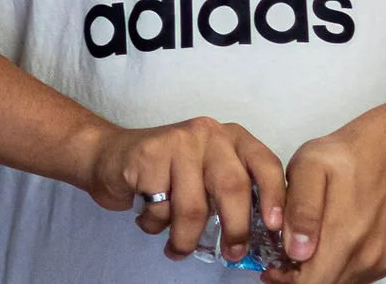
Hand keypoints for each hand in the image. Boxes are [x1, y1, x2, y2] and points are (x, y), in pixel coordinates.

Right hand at [79, 118, 284, 263]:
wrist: (110, 155)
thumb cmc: (169, 174)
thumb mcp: (209, 176)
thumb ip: (235, 195)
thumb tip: (265, 238)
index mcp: (232, 137)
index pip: (265, 164)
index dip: (274, 197)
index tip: (275, 228)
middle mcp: (209, 133)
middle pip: (232, 187)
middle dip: (235, 229)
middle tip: (231, 253)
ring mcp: (177, 141)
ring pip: (194, 207)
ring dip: (185, 238)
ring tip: (177, 247)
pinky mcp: (147, 155)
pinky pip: (161, 208)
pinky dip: (155, 225)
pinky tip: (148, 217)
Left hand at [264, 120, 385, 283]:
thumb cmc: (342, 156)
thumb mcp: (307, 167)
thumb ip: (300, 210)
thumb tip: (296, 252)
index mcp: (344, 235)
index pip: (310, 283)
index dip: (286, 280)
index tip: (271, 267)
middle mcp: (367, 255)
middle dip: (299, 278)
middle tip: (282, 257)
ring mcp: (381, 260)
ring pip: (341, 282)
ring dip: (320, 271)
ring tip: (304, 247)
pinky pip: (358, 275)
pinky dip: (339, 266)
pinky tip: (328, 244)